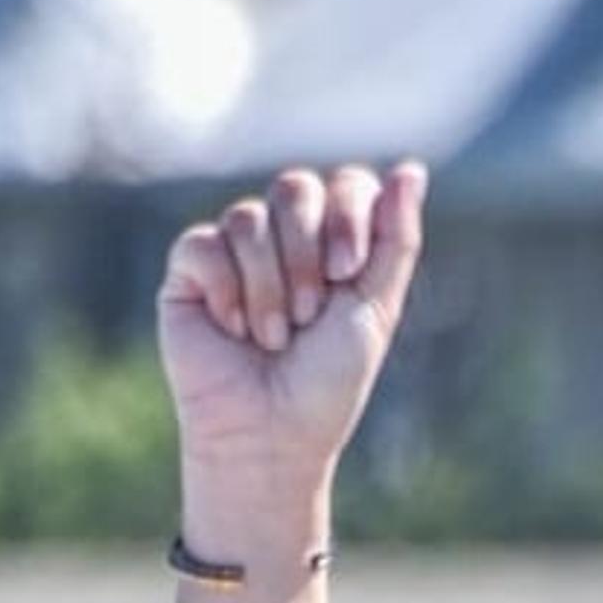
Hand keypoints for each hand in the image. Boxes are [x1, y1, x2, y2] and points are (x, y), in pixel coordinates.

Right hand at [158, 163, 427, 525]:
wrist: (271, 433)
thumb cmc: (327, 382)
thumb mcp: (375, 308)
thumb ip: (395, 240)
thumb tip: (412, 169)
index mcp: (335, 239)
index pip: (347, 183)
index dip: (348, 219)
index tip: (346, 276)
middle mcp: (285, 235)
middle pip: (296, 187)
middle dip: (308, 256)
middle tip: (308, 317)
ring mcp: (235, 249)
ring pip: (249, 218)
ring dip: (269, 288)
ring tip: (271, 339)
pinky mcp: (190, 269)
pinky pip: (204, 243)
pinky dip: (226, 291)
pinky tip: (231, 329)